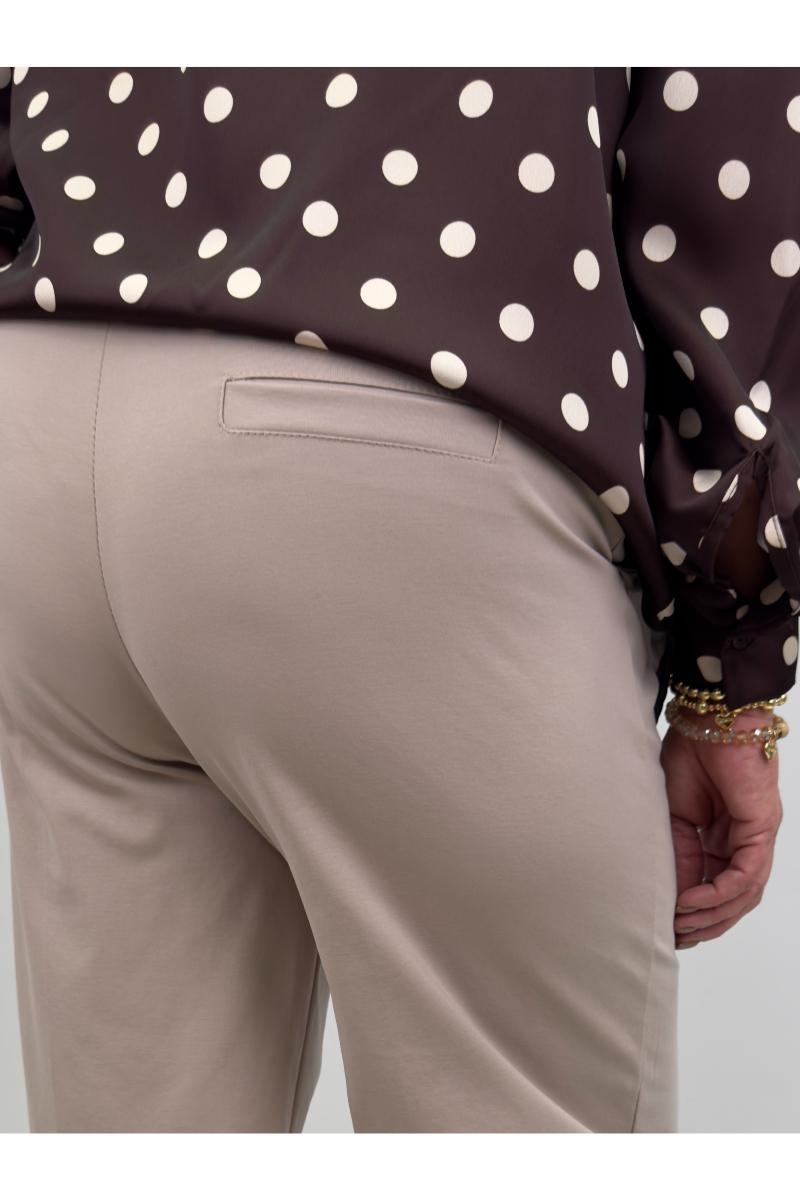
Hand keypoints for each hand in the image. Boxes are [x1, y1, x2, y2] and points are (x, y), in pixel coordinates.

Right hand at [659, 706, 783, 948]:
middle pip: (735, 899)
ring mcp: (757, 837)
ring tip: (681, 924)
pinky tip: (692, 901)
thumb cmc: (692, 753)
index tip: (667, 929)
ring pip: (744, 894)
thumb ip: (678, 855)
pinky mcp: (762, 829)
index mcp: (724, 837)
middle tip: (676, 938)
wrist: (711, 718)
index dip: (694, 912)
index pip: (715, 887)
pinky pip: (745, 874)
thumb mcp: (673, 816)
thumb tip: (676, 897)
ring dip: (713, 915)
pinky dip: (719, 893)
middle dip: (706, 923)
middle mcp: (745, 841)